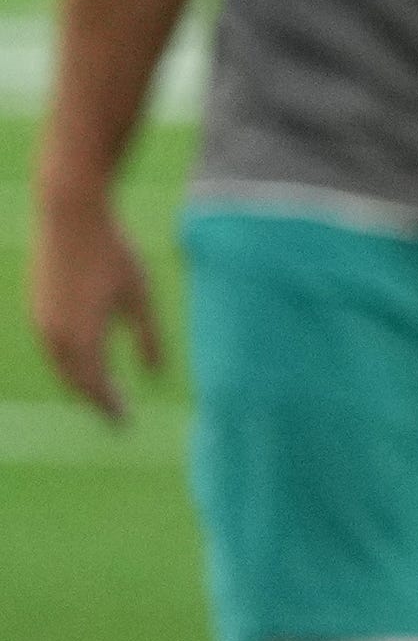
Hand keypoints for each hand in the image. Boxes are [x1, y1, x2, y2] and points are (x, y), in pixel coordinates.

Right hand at [28, 189, 161, 423]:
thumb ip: (149, 337)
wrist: (69, 215)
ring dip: (81, 382)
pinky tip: (85, 360)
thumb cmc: (112, 252)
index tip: (125, 425)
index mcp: (82, 338)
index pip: (96, 387)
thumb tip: (157, 374)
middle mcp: (55, 336)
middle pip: (75, 382)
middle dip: (95, 400)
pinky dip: (70, 362)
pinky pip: (53, 348)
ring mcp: (41, 321)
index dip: (110, 408)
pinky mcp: (37, 307)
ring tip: (103, 393)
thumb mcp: (140, 295)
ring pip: (61, 366)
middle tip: (116, 417)